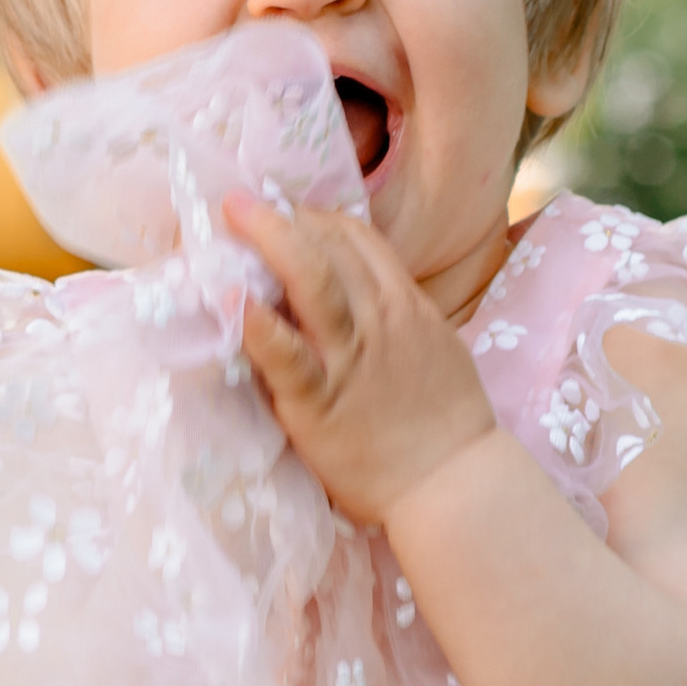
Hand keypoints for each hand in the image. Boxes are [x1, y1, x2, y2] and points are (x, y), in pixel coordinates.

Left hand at [223, 193, 495, 528]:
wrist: (454, 482)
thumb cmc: (445, 424)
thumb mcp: (436, 348)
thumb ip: (399, 318)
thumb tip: (366, 299)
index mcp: (405, 305)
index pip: (358, 239)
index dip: (317, 219)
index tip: (288, 217)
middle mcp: (379, 320)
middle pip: (329, 247)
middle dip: (282, 217)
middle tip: (241, 203)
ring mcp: (349, 358)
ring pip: (312, 279)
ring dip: (269, 240)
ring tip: (233, 215)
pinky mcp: (320, 401)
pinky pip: (287, 354)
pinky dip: (258, 324)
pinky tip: (232, 300)